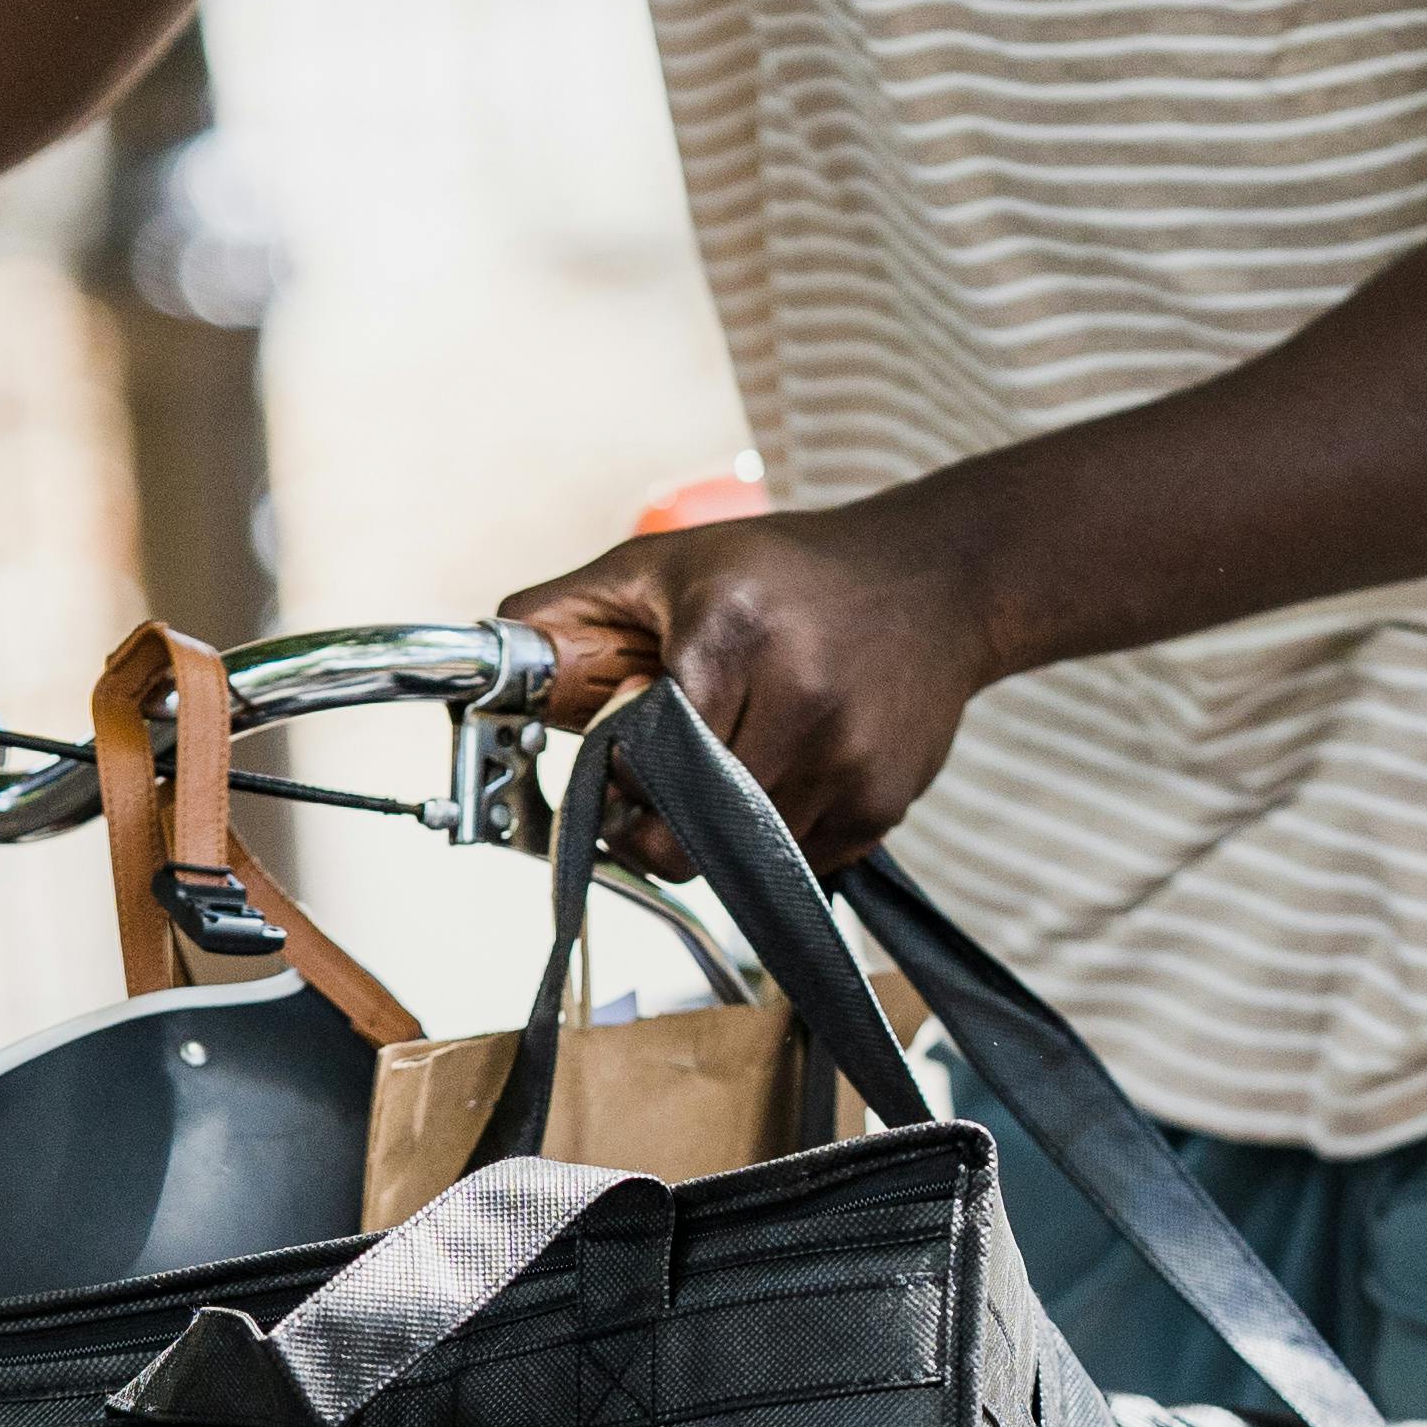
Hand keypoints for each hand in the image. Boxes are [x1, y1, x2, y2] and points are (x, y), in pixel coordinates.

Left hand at [516, 499, 1001, 873]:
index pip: (642, 765)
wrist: (937, 582)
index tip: (616, 767)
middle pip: (686, 830)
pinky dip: (774, 834)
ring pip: (738, 857)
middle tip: (656, 788)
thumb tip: (489, 660)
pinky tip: (788, 769)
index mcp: (733, 635)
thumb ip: (570, 613)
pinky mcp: (882, 802)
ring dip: (716, 830)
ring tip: (731, 762)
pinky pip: (796, 861)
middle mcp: (800, 698)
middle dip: (656, 820)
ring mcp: (848, 759)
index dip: (617, 781)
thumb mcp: (668, 565)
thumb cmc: (791, 574)